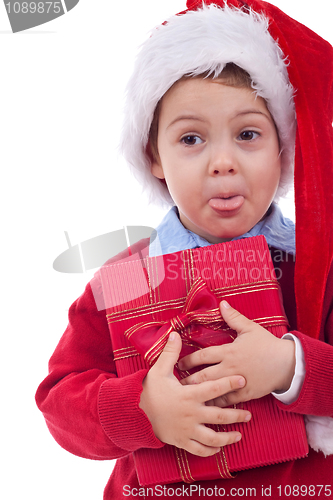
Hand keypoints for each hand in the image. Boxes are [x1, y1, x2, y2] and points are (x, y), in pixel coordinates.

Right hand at [139, 331, 251, 456]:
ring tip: (239, 435)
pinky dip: (210, 450)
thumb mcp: (159, 370)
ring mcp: (187, 430)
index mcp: (188, 395)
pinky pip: (199, 449)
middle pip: (219, 416)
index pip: (214, 388)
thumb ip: (170, 353)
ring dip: (228, 438)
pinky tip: (218, 448)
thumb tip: (175, 333)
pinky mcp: (181, 441)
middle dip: (236, 415)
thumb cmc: (149, 391)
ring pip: (212, 437)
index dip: (230, 383)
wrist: (134, 414)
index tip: (242, 379)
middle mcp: (191, 414)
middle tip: (248, 415)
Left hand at [179, 301, 295, 405]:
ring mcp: (237, 382)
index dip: (189, 359)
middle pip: (203, 375)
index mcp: (229, 351)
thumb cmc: (267, 345)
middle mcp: (230, 368)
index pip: (203, 355)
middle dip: (188, 379)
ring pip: (213, 390)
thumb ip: (234, 318)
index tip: (178, 363)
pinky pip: (227, 400)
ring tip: (185, 396)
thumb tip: (222, 304)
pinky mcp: (245, 393)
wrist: (287, 364)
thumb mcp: (250, 328)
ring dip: (198, 393)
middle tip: (176, 383)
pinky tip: (206, 407)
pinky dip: (216, 404)